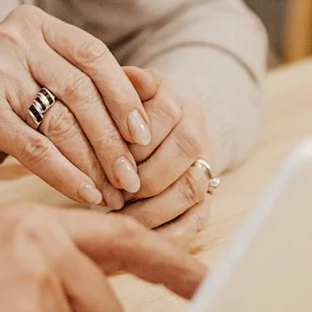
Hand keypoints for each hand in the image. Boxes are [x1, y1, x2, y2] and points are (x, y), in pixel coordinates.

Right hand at [0, 6, 150, 208]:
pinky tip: (87, 196)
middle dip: (112, 139)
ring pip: (61, 122)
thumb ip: (91, 82)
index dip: (124, 97)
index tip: (145, 137)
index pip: (93, 56)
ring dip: (94, 163)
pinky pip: (37, 148)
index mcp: (32, 24)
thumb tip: (155, 88)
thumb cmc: (0, 113)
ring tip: (115, 194)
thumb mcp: (45, 87)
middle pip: (80, 91)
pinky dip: (67, 176)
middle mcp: (10, 39)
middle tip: (133, 178)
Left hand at [111, 67, 214, 246]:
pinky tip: (140, 235)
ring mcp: (204, 163)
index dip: (134, 138)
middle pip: (185, 147)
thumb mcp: (105, 100)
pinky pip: (195, 220)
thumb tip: (130, 76)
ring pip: (191, 186)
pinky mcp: (205, 198)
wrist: (146, 138)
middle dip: (144, 176)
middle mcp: (195, 126)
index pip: (164, 110)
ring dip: (152, 207)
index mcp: (169, 97)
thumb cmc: (110, 124)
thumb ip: (113, 90)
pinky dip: (167, 232)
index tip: (106, 159)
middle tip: (111, 193)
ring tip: (120, 217)